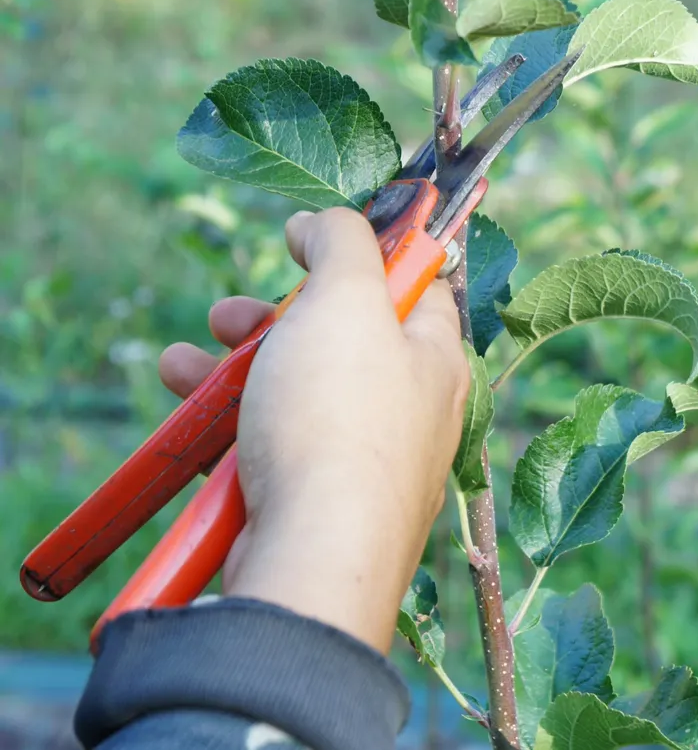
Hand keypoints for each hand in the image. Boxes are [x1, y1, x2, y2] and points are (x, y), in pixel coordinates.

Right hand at [158, 207, 469, 654]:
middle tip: (233, 313)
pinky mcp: (311, 503)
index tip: (313, 239)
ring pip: (293, 391)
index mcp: (432, 357)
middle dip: (276, 317)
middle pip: (340, 338)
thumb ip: (342, 242)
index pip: (415, 285)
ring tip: (190, 355)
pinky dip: (223, 419)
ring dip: (234, 364)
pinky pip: (266, 445)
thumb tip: (324, 222)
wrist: (309, 558)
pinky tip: (183, 401)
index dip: (366, 252)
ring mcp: (358, 462)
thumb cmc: (338, 418)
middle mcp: (406, 410)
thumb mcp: (345, 297)